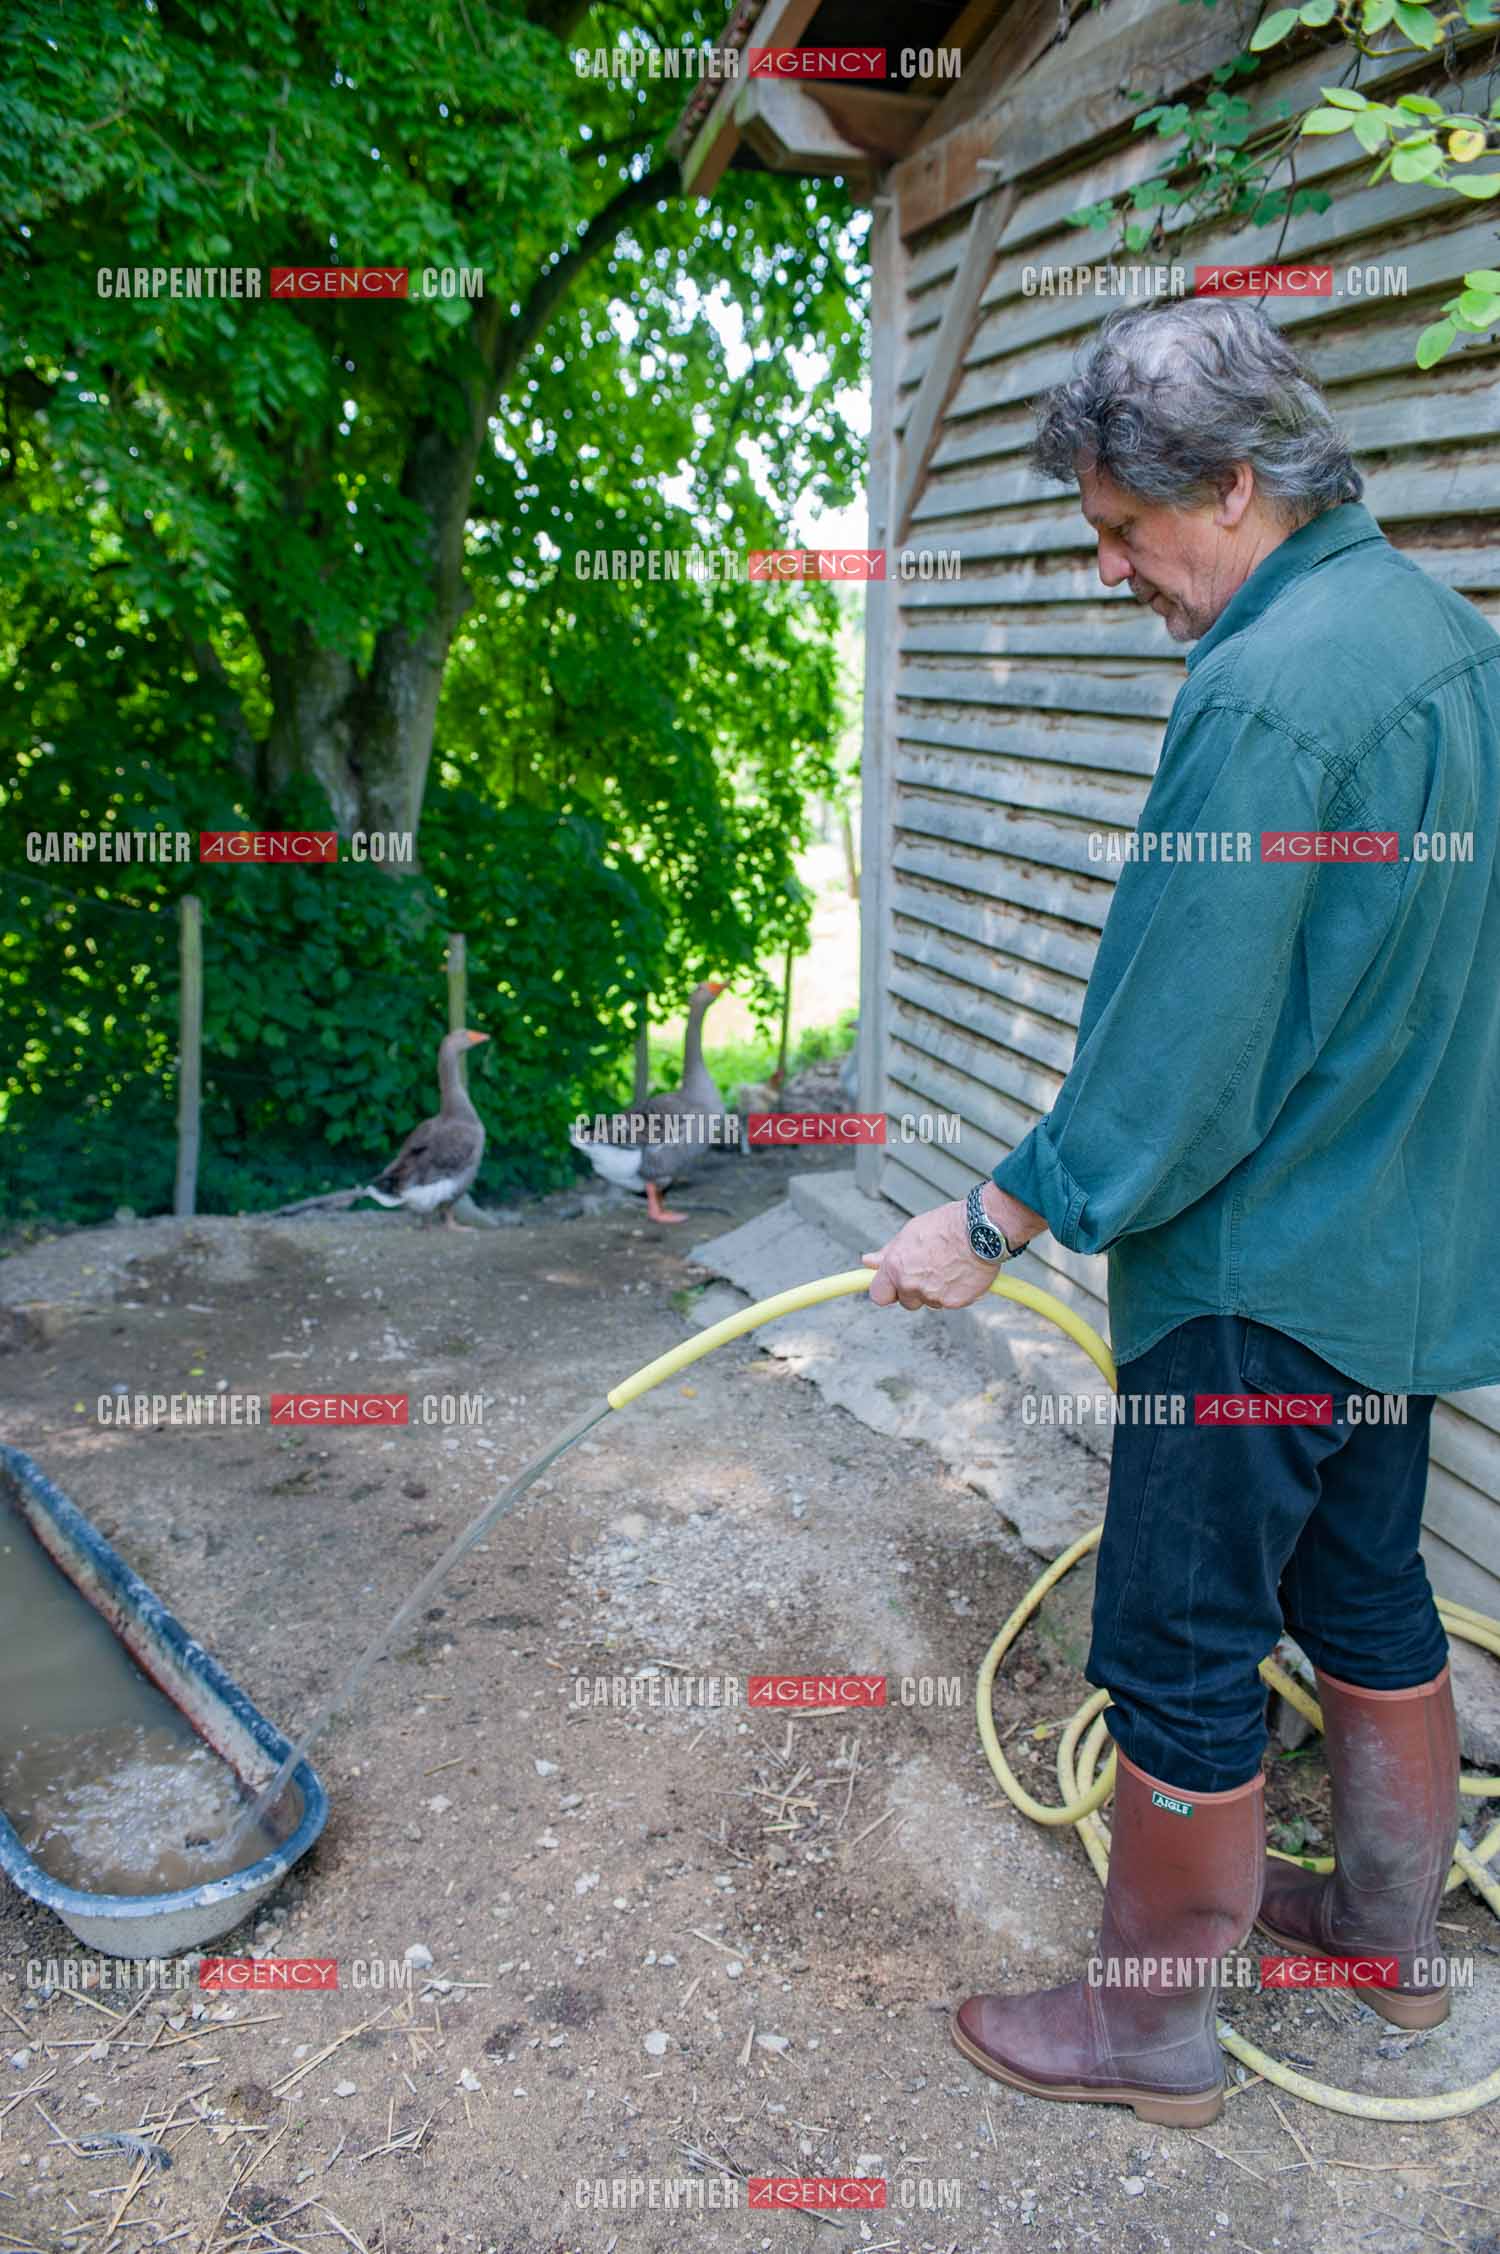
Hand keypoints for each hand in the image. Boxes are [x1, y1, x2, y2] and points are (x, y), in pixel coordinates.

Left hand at [861, 1184, 1043, 1312]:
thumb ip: (889, 1252)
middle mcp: (911, 1284)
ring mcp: (932, 1295)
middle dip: (916, 1290)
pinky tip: (963, 1273)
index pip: (878, 1295)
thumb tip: (868, 1262)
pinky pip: (951, 1302)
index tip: (892, 1286)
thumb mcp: (911, 1232)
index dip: (887, 1290)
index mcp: (896, 1266)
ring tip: (951, 1266)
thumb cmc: (948, 1225)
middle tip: (931, 1269)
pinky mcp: (954, 1302)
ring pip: (930, 1302)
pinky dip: (957, 1292)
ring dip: (938, 1290)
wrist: (981, 1229)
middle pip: (907, 1301)